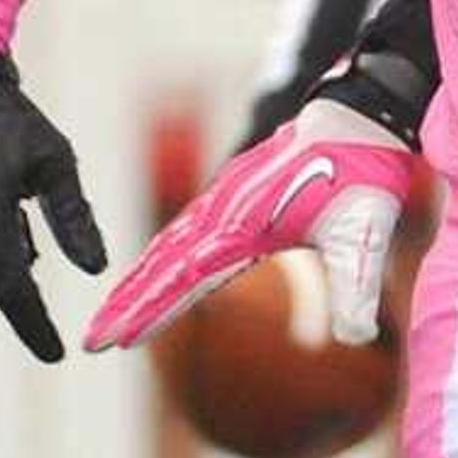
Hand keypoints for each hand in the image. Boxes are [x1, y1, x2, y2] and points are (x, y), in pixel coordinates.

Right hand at [84, 100, 413, 353]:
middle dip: (125, 304)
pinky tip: (155, 268)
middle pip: (161, 265)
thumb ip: (357, 289)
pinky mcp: (233, 192)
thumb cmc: (364, 172)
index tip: (113, 339)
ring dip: (137, 281)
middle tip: (91, 341)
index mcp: (244, 226)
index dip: (148, 311)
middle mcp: (223, 212)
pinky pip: (185, 228)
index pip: (184, 279)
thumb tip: (357, 340)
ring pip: (168, 245)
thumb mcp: (366, 235)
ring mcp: (225, 199)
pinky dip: (161, 253)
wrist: (360, 116)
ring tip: (110, 314)